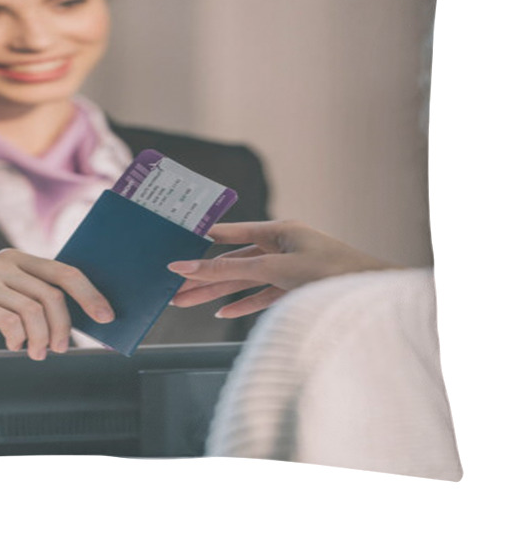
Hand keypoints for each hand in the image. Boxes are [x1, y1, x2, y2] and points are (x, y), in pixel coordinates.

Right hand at [0, 249, 114, 363]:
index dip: (89, 294)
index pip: (63, 271)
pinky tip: (13, 345)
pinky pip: (6, 319)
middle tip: (62, 349)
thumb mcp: (11, 301)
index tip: (106, 317)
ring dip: (40, 337)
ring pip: (31, 308)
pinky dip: (16, 338)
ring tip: (37, 353)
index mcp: (17, 257)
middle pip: (50, 293)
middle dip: (63, 326)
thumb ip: (38, 299)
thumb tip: (86, 316)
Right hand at [168, 220, 397, 318]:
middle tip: (174, 290)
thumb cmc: (331, 272)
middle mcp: (283, 247)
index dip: (202, 241)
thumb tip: (191, 265)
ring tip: (187, 304)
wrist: (372, 297)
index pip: (231, 233)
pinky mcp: (297, 291)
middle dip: (204, 277)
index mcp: (279, 231)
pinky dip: (244, 306)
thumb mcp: (274, 268)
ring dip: (217, 294)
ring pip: (245, 282)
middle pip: (234, 262)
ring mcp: (290, 270)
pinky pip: (263, 297)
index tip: (176, 246)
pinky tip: (224, 314)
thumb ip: (231, 268)